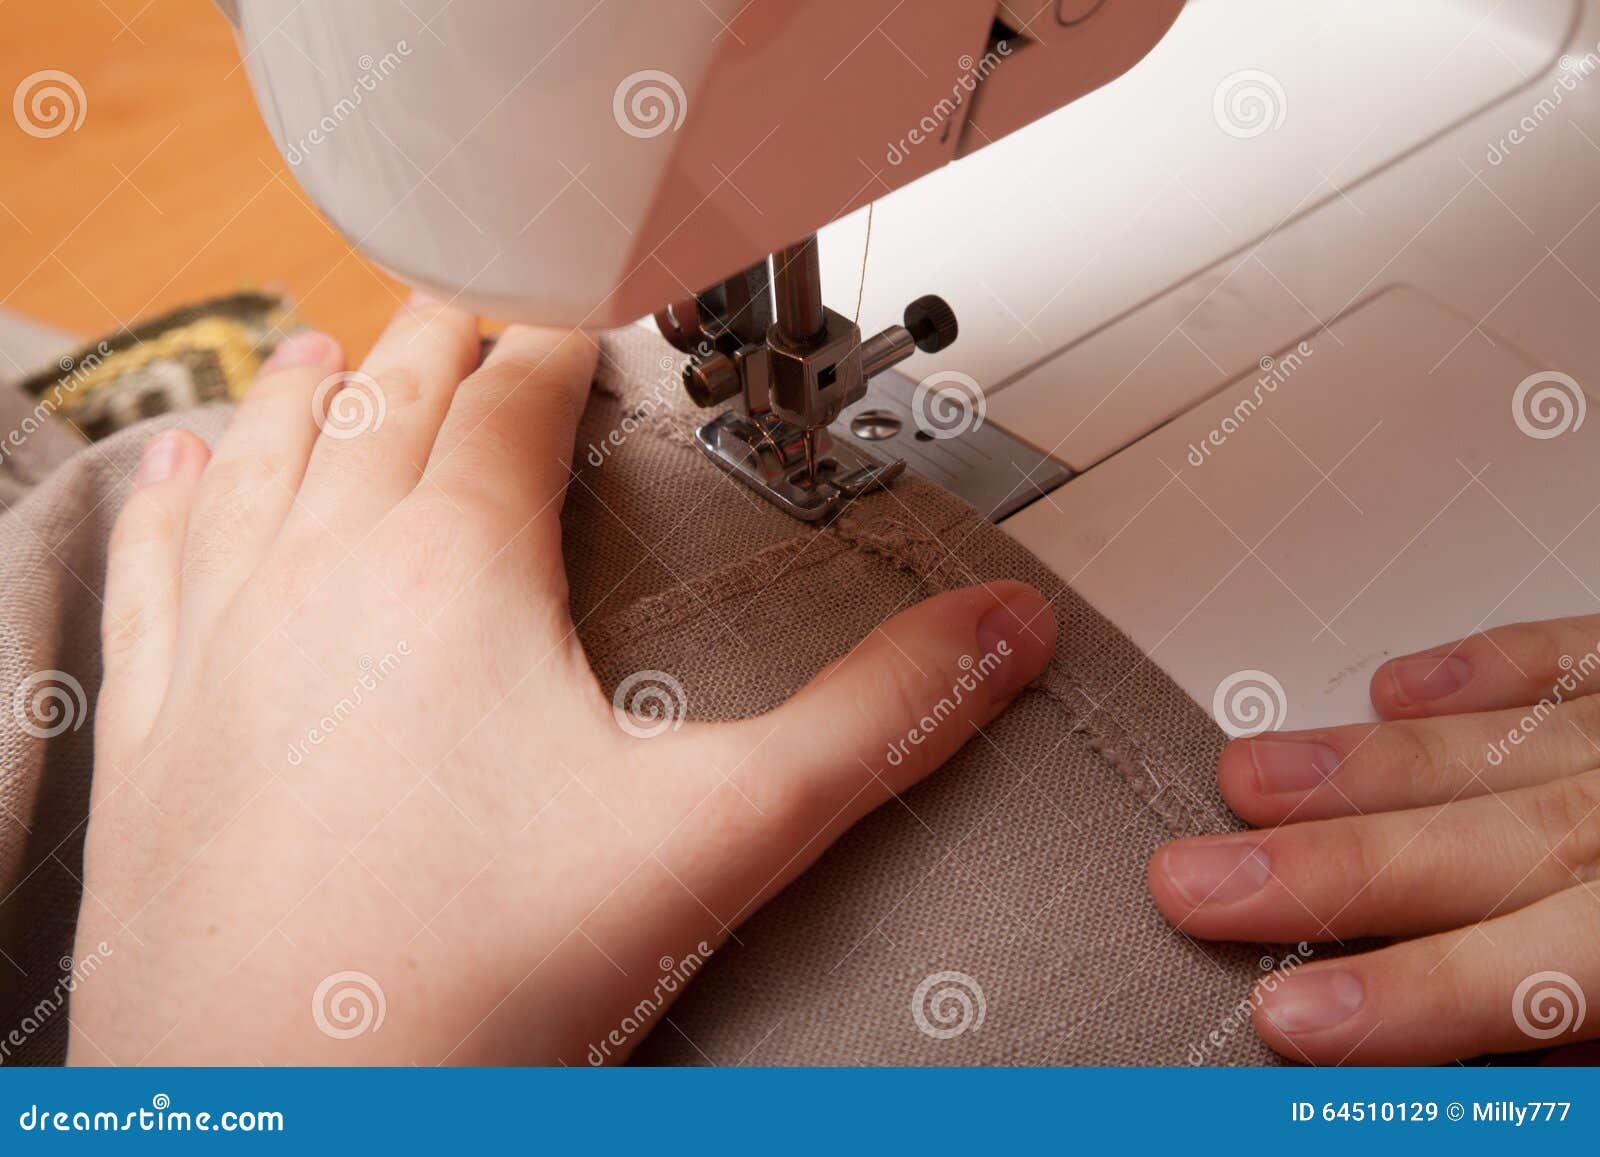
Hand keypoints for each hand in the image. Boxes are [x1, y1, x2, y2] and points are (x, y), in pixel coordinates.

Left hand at [71, 296, 1055, 1064]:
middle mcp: (322, 575)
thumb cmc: (476, 975)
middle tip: (473, 303)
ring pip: (262, 461)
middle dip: (440, 339)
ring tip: (333, 352)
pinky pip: (155, 563)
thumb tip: (1001, 632)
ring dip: (308, 393)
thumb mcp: (720, 835)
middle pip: (386, 403)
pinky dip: (173, 497)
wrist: (284, 1110)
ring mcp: (220, 643)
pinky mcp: (151, 724)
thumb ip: (878, 721)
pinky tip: (175, 465)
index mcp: (458, 569)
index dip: (556, 336)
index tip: (581, 306)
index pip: (513, 399)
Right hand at [1149, 618, 1599, 1062]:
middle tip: (1195, 883)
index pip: (1528, 975)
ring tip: (1244, 776)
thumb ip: (1579, 1041)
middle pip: (1480, 845)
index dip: (1405, 995)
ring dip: (1360, 766)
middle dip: (1325, 868)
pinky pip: (1573, 659)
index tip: (1287, 1013)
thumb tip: (1466, 1064)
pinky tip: (1396, 686)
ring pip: (1497, 749)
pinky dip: (1489, 667)